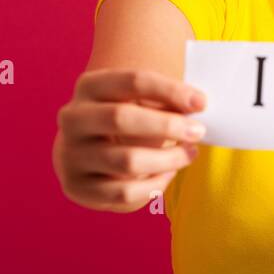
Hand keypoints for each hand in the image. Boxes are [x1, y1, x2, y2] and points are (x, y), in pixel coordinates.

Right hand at [53, 68, 206, 212]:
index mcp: (89, 86)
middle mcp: (73, 118)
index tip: (202, 103)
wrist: (84, 151)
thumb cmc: (126, 120)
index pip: (133, 81)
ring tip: (189, 153)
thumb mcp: (139, 100)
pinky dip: (154, 185)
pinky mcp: (78, 188)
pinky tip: (169, 173)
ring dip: (168, 159)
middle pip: (121, 117)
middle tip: (199, 131)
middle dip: (168, 125)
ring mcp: (72, 155)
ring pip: (127, 161)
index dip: (171, 90)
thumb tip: (198, 104)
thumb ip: (165, 99)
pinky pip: (124, 193)